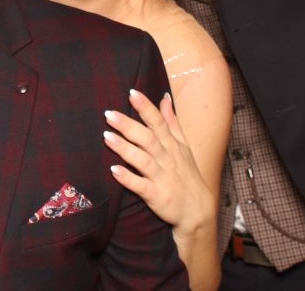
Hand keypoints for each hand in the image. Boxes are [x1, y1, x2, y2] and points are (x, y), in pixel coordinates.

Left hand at [102, 88, 212, 231]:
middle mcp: (167, 159)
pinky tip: (113, 170)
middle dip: (129, 126)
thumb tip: (164, 97)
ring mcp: (162, 177)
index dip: (146, 108)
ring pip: (143, 160)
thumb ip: (172, 122)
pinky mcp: (156, 196)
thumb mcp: (183, 146)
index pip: (159, 122)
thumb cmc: (187, 175)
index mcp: (172, 145)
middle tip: (109, 114)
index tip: (132, 93)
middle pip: (148, 139)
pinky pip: (141, 186)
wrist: (198, 211)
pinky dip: (128, 178)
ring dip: (125, 149)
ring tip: (106, 137)